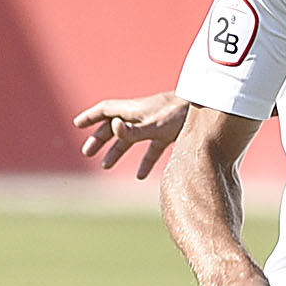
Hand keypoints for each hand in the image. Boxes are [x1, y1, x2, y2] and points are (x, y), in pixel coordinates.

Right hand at [73, 92, 190, 178]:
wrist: (208, 109)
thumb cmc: (179, 115)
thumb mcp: (153, 125)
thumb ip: (132, 130)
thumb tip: (112, 128)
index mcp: (133, 110)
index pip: (105, 111)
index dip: (90, 117)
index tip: (77, 125)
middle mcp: (141, 115)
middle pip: (114, 126)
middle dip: (99, 139)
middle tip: (87, 153)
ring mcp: (155, 124)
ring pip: (130, 139)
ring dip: (117, 151)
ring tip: (105, 166)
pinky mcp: (168, 133)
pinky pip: (151, 148)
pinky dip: (143, 161)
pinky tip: (140, 175)